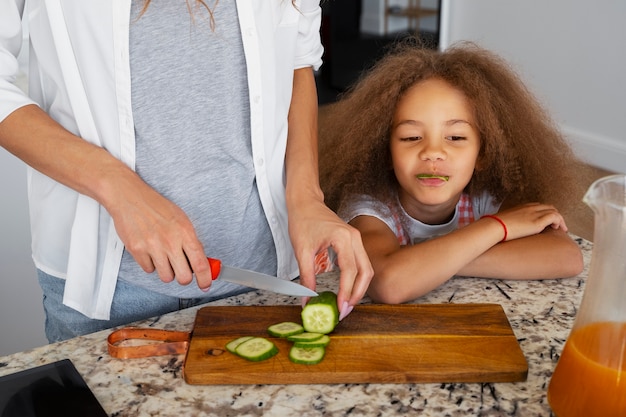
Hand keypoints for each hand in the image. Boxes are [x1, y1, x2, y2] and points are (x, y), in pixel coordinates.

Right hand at [105, 170, 212, 290]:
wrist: (130, 197)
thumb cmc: (156, 207)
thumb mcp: (181, 219)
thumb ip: (190, 240)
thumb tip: (201, 260)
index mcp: (185, 232)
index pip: (200, 263)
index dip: (205, 278)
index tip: (205, 284)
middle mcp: (170, 241)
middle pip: (183, 277)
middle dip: (184, 277)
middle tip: (182, 270)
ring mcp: (153, 247)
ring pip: (166, 277)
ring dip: (167, 271)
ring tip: (163, 257)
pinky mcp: (137, 251)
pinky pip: (149, 270)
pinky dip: (151, 264)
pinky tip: (150, 251)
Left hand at [288, 200, 372, 317]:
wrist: (306, 202)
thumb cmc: (302, 221)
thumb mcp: (301, 251)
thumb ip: (306, 277)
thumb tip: (307, 301)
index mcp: (342, 238)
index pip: (349, 270)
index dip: (346, 292)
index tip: (340, 308)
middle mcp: (354, 238)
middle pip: (366, 271)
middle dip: (357, 294)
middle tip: (345, 311)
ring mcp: (357, 239)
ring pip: (367, 268)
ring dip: (359, 288)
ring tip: (346, 304)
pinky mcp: (354, 242)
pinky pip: (362, 263)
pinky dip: (357, 279)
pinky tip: (347, 291)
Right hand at [495, 203, 567, 240]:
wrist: (494, 227)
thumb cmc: (495, 226)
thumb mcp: (504, 222)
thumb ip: (509, 223)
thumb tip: (505, 230)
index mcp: (522, 207)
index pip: (539, 206)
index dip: (545, 213)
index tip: (547, 221)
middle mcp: (530, 208)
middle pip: (549, 207)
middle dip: (555, 215)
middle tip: (557, 225)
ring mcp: (534, 214)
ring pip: (554, 211)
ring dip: (559, 219)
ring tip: (560, 229)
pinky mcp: (537, 222)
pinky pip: (555, 217)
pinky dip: (559, 221)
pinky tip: (557, 228)